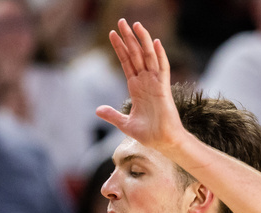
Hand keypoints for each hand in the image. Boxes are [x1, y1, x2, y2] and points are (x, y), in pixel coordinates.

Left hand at [95, 19, 182, 152]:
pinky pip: (162, 68)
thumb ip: (112, 115)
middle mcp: (145, 81)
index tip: (112, 34)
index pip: (126, 62)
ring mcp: (155, 83)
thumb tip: (97, 110)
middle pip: (136, 54)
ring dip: (142, 40)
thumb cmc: (148, 133)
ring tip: (135, 24)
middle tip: (121, 21)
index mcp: (136, 87)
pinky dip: (159, 55)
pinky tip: (155, 42)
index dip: (119, 48)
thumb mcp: (124, 123)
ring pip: (148, 56)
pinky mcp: (163, 88)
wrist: (162, 141)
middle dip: (128, 38)